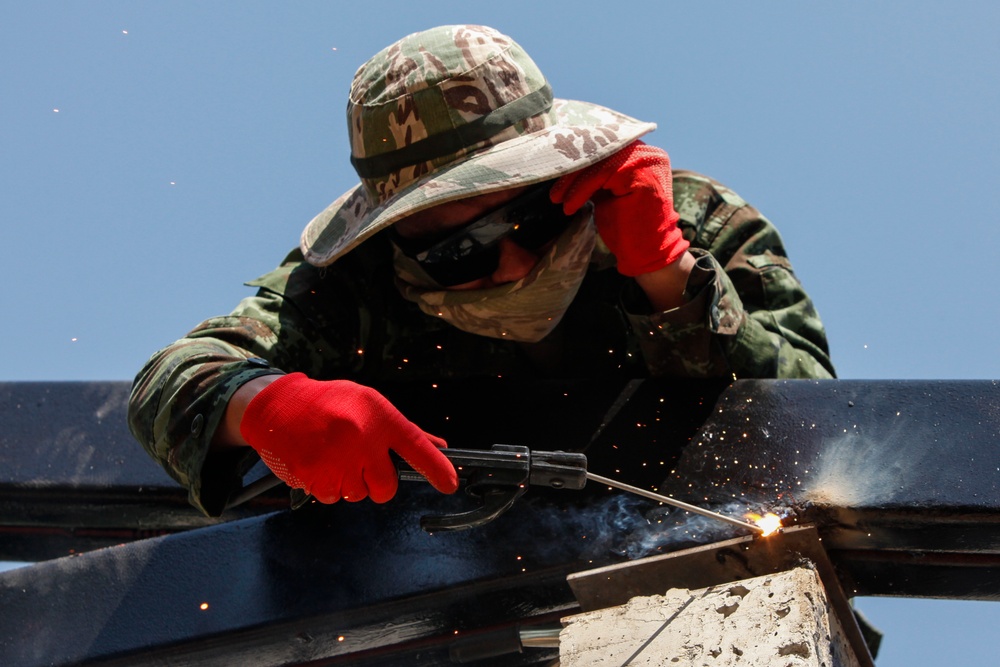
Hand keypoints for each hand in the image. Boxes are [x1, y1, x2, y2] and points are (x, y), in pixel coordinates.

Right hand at [238, 373, 457, 502]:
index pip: (416, 446)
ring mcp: (338, 461)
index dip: (436, 467)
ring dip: (349, 483)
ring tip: (334, 456)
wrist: (280, 406)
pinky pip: (332, 497)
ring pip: (357, 495)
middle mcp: (363, 441)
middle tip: (361, 463)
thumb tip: (439, 447)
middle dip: (378, 483)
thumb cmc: (330, 403)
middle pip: (385, 488)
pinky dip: (327, 487)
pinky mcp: (315, 477)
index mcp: (380, 419)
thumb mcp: (370, 405)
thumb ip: (404, 432)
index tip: (449, 483)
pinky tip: (320, 463)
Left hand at [549, 141, 688, 276]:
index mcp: (640, 152)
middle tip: (553, 189)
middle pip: (599, 149)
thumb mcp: (606, 191)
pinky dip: (581, 190)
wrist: (645, 251)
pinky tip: (570, 206)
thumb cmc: (626, 224)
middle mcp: (646, 152)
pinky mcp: (641, 175)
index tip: (553, 170)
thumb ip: (595, 172)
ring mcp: (646, 161)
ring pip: (597, 161)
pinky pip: (601, 174)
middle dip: (571, 169)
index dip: (576, 156)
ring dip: (572, 181)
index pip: (602, 144)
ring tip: (558, 199)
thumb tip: (565, 159)